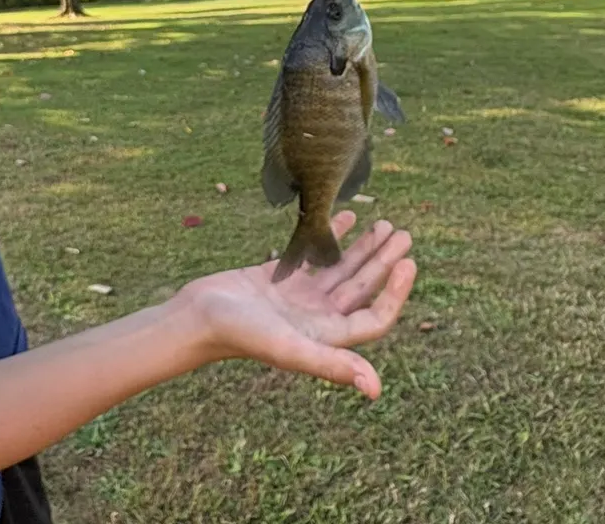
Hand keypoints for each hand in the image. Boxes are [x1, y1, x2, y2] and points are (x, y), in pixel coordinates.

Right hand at [175, 214, 416, 398]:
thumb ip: (331, 364)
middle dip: (384, 262)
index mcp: (325, 336)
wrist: (197, 315)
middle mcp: (317, 317)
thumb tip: (375, 390)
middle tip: (405, 235)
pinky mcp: (281, 277)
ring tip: (386, 224)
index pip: (373, 317)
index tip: (408, 262)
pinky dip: (331, 235)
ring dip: (364, 248)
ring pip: (342, 269)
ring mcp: (300, 296)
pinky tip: (347, 215)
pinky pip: (314, 253)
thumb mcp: (289, 348)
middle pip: (362, 288)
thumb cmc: (240, 334)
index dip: (395, 293)